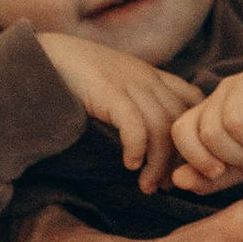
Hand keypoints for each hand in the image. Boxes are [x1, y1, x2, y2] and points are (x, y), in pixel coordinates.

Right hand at [37, 34, 191, 195]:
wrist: (48, 54)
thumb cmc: (82, 78)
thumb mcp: (121, 86)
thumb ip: (140, 104)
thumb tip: (152, 146)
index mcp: (154, 76)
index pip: (194, 103)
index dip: (195, 134)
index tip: (185, 164)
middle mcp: (148, 79)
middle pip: (180, 122)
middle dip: (179, 160)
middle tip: (168, 187)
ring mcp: (130, 84)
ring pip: (161, 128)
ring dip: (158, 164)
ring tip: (147, 186)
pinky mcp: (109, 92)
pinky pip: (135, 124)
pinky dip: (137, 148)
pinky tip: (130, 165)